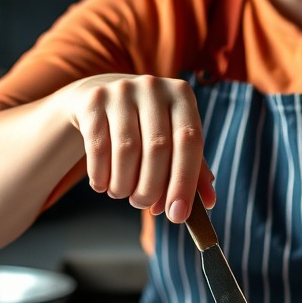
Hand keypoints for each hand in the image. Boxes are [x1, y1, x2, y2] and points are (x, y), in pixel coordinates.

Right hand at [66, 73, 214, 221]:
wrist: (103, 100)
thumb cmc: (147, 126)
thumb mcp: (173, 139)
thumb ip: (193, 168)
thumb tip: (208, 202)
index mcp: (182, 95)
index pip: (190, 141)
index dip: (185, 182)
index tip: (178, 215)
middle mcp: (153, 87)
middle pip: (157, 148)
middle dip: (151, 188)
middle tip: (144, 205)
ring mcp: (122, 91)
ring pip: (126, 151)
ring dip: (124, 185)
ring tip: (123, 193)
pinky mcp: (94, 101)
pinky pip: (98, 148)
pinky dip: (101, 176)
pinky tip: (103, 184)